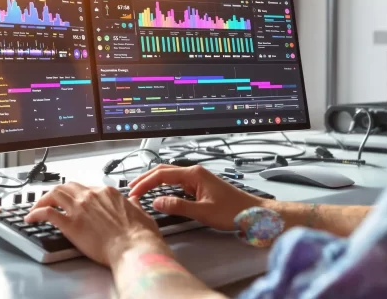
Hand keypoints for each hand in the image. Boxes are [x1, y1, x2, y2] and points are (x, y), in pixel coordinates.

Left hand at [25, 182, 167, 265]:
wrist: (133, 248)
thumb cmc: (139, 236)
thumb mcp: (141, 213)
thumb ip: (133, 205)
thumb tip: (134, 202)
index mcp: (107, 192)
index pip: (85, 188)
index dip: (76, 194)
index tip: (72, 200)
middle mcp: (91, 196)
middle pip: (67, 186)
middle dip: (56, 192)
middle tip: (50, 199)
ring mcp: (79, 208)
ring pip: (54, 194)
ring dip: (43, 199)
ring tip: (36, 206)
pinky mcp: (70, 224)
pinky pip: (47, 213)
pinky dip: (36, 213)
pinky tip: (31, 217)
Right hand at [129, 165, 263, 230]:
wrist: (255, 214)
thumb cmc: (234, 212)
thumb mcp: (203, 212)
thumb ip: (178, 206)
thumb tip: (157, 202)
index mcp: (194, 174)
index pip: (162, 174)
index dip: (145, 182)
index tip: (134, 192)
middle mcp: (195, 173)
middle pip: (164, 171)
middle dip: (146, 179)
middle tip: (132, 189)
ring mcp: (198, 179)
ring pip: (170, 177)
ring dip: (154, 183)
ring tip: (141, 190)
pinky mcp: (200, 187)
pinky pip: (177, 184)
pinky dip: (164, 188)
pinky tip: (160, 194)